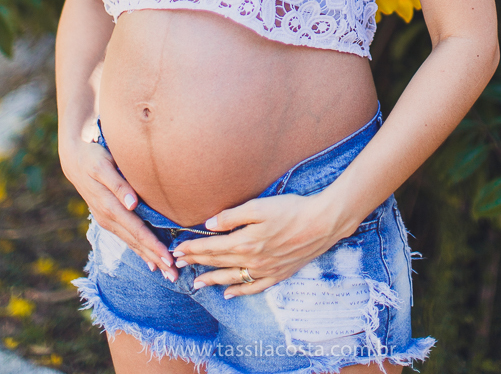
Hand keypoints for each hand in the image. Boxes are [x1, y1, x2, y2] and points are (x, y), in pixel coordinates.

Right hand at [59, 136, 176, 279]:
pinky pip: (126, 237)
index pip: (136, 230)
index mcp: (109, 206)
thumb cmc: (93, 157)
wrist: (73, 159)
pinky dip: (138, 249)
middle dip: (155, 258)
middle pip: (135, 241)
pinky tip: (149, 261)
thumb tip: (132, 203)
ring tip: (166, 273)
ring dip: (148, 257)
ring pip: (131, 242)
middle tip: (173, 275)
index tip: (168, 258)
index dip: (152, 245)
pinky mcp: (107, 218)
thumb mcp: (104, 166)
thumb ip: (119, 185)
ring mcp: (106, 220)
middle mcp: (108, 217)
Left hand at [171, 191, 344, 297]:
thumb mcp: (259, 206)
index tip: (178, 250)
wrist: (322, 223)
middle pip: (218, 262)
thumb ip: (232, 216)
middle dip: (197, 262)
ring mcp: (265, 270)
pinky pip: (253, 287)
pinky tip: (229, 294)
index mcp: (245, 241)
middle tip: (179, 263)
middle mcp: (252, 260)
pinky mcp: (277, 274)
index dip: (193, 248)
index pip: (212, 247)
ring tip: (196, 283)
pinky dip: (239, 291)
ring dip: (212, 279)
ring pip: (232, 278)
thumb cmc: (291, 210)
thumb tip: (209, 224)